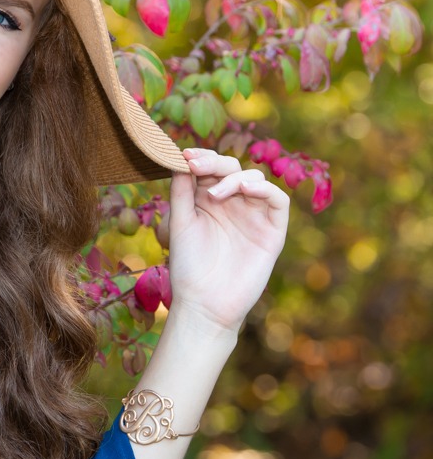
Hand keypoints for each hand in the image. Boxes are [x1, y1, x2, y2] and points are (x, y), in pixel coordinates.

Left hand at [166, 147, 289, 333]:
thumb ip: (182, 190)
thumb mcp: (180, 222)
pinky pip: (278, 201)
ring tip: (214, 194)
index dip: (200, 157)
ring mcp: (253, 216)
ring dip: (235, 178)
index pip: (209, 168)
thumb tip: (180, 157)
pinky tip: (245, 189)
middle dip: (214, 163)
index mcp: (208, 200)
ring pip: (255, 179)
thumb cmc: (188, 265)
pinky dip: (264, 189)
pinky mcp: (272, 230)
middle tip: (195, 165)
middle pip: (232, 168)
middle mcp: (233, 204)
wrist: (204, 303)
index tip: (183, 155)